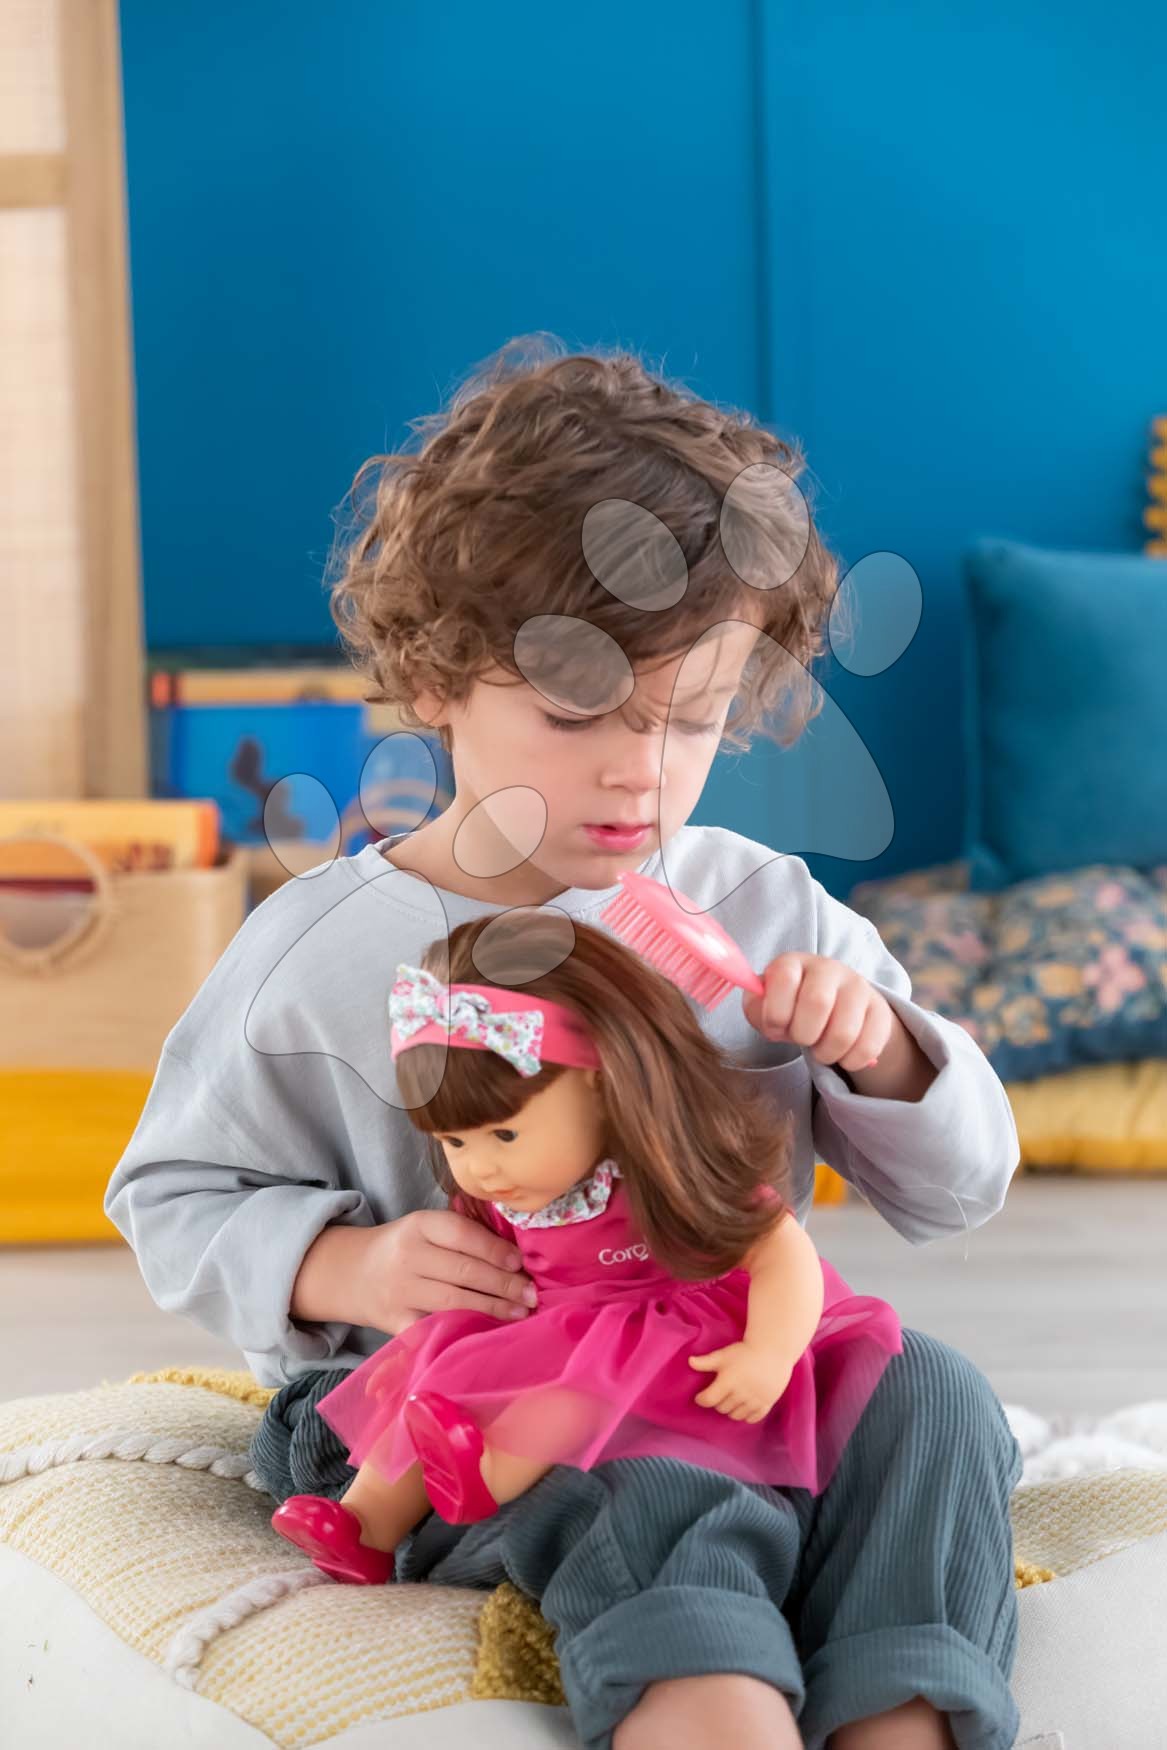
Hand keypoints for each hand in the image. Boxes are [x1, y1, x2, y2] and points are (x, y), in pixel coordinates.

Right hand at [354, 1209, 535, 1334]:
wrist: (353, 1273)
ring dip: (492, 1308)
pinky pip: (434, 1329)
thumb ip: (462, 1235)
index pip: (461, 1234)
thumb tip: (515, 1255)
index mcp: (418, 1225)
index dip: (494, 1249)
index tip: (520, 1262)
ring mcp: (400, 1291)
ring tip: (521, 1312)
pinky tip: (487, 1333)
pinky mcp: (395, 1322)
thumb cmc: (404, 1248)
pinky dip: (462, 1331)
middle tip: (531, 1294)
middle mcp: (407, 1256)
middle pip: (462, 1270)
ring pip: (453, 1301)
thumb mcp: (425, 1229)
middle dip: (503, 1283)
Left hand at [688, 1342, 793, 1421]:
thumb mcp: (724, 1355)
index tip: (700, 1397)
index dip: (702, 1399)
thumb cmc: (745, 1351)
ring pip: (736, 1415)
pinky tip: (744, 1406)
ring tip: (731, 1401)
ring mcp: (755, 1400)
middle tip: (718, 1394)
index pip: (709, 1400)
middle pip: (722, 1408)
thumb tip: (689, 1362)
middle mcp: (741, 1394)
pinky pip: (752, 1418)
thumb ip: (706, 1361)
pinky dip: (746, 1415)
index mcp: (728, 1381)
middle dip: (717, 1402)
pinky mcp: (767, 1403)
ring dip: (730, 1410)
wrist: (773, 1350)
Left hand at [742, 952, 894, 1072]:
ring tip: (821, 1049)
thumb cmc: (791, 1007)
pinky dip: (850, 1061)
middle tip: (802, 1039)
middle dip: (803, 1034)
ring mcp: (858, 986)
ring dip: (826, 1053)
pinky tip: (843, 1054)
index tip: (775, 1027)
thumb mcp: (766, 1005)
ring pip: (844, 1032)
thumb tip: (767, 1015)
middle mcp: (828, 968)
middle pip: (817, 1003)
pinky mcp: (880, 1010)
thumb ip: (756, 1008)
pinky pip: (868, 1047)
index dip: (776, 1012)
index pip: (785, 979)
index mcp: (793, 963)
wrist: (834, 1008)